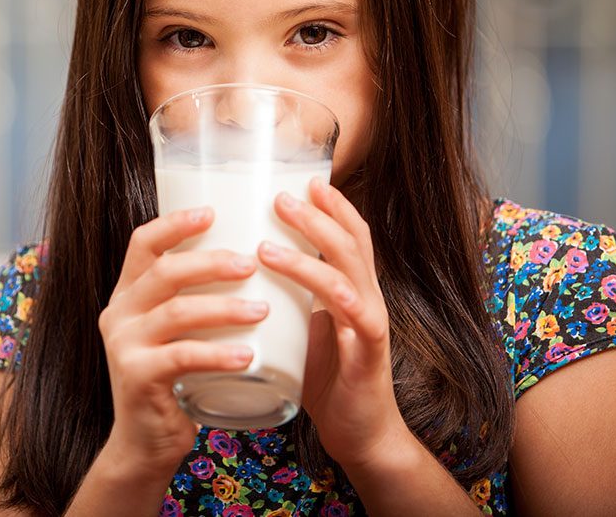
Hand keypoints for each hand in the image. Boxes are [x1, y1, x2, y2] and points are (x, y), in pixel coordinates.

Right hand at [97, 207, 267, 478]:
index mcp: (128, 294)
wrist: (147, 443)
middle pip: (163, 271)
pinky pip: (181, 356)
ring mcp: (123, 345)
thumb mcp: (177, 333)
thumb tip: (255, 260)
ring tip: (262, 310)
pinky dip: (218, 354)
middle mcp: (119, 313)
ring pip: (176, 311)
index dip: (175, 223)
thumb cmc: (176, 381)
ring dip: (224, 307)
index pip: (143, 243)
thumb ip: (196, 300)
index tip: (212, 212)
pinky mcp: (137, 377)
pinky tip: (249, 356)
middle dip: (211, 262)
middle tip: (252, 263)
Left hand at [257, 177, 408, 470]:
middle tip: (281, 193)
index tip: (303, 179)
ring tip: (270, 231)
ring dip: (312, 243)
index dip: (332, 206)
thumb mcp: (305, 331)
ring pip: (349, 267)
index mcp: (354, 292)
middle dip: (319, 212)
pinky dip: (320, 284)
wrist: (360, 436)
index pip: (350, 236)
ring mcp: (371, 321)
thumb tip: (244, 273)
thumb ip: (289, 302)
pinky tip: (291, 275)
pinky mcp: (368, 349)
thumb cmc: (327, 382)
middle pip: (352, 240)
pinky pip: (349, 308)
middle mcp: (368, 299)